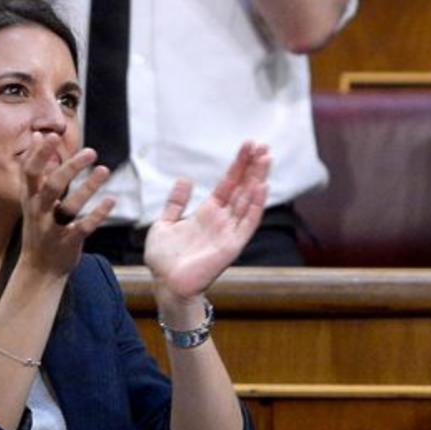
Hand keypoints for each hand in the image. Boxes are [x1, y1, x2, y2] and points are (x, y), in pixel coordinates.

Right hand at [18, 136, 114, 278]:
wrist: (39, 269)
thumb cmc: (40, 225)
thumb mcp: (33, 197)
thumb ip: (39, 168)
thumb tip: (40, 135)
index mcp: (30, 198)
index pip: (30, 172)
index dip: (39, 154)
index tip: (51, 135)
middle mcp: (38, 212)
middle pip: (51, 187)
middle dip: (69, 169)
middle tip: (91, 152)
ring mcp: (52, 228)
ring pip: (69, 206)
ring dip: (88, 188)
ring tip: (105, 170)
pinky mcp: (68, 242)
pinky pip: (83, 227)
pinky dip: (97, 214)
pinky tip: (111, 200)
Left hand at [143, 141, 270, 308]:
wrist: (165, 283)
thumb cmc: (164, 259)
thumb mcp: (164, 223)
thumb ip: (175, 203)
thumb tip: (185, 179)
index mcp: (208, 212)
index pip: (229, 183)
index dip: (239, 164)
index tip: (249, 145)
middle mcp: (222, 219)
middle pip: (243, 187)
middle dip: (253, 166)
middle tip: (264, 145)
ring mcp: (229, 231)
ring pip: (248, 200)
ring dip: (258, 179)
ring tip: (266, 158)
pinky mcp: (232, 245)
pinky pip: (247, 222)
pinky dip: (255, 205)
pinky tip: (261, 187)